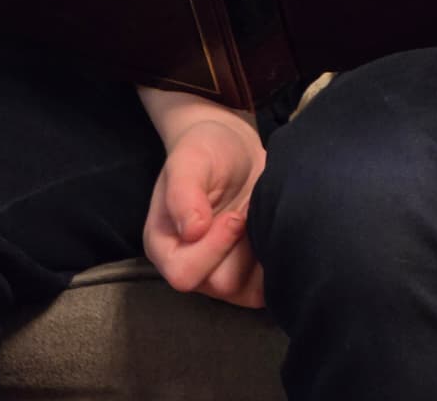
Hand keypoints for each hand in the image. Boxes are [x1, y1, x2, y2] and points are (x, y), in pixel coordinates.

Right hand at [142, 116, 266, 307]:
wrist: (233, 148)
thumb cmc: (205, 150)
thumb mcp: (190, 159)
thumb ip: (184, 192)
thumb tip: (192, 232)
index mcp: (163, 245)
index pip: (183, 273)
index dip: (212, 250)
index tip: (233, 216)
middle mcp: (189, 265)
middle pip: (218, 284)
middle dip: (241, 247)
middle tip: (250, 211)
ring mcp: (219, 273)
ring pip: (244, 288)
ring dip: (258, 252)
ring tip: (258, 216)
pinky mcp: (247, 274)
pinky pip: (263, 288)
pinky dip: (273, 264)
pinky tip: (271, 230)